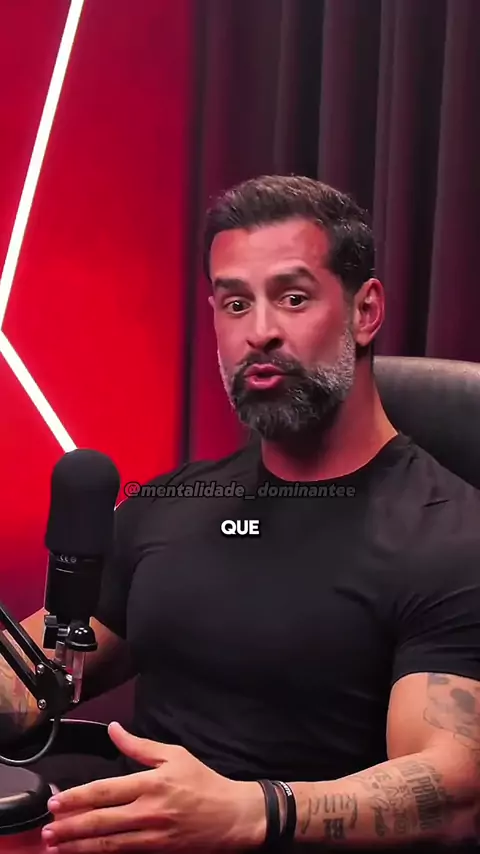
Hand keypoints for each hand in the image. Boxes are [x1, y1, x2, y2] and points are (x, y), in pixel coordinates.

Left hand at [41, 721, 265, 852]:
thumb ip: (140, 745)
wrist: (233, 816)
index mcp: (152, 783)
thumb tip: (114, 729)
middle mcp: (149, 811)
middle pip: (101, 821)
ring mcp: (153, 836)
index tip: (55, 801)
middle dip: (70, 827)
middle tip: (47, 830)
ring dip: (79, 846)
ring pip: (108, 844)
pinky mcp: (158, 852)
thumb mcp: (175, 754)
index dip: (77, 798)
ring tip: (56, 846)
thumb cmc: (204, 782)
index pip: (105, 791)